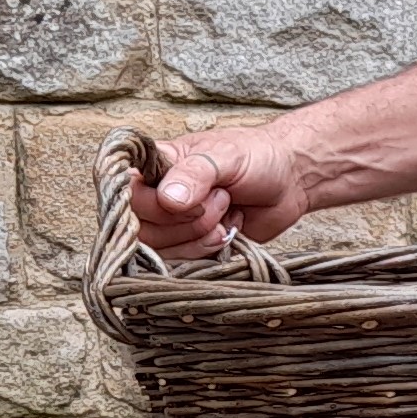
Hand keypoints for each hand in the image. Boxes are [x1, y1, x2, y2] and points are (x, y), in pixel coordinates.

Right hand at [129, 126, 311, 259]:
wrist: (290, 182)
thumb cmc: (257, 158)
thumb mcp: (226, 156)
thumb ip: (195, 174)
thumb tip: (168, 198)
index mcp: (156, 167)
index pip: (127, 193)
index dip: (153, 203)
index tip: (187, 198)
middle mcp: (157, 195)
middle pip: (141, 226)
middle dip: (186, 219)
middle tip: (220, 198)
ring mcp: (173, 224)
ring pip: (161, 248)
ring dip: (199, 234)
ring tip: (227, 209)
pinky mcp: (192, 245)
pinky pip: (183, 261)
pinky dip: (208, 249)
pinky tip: (228, 231)